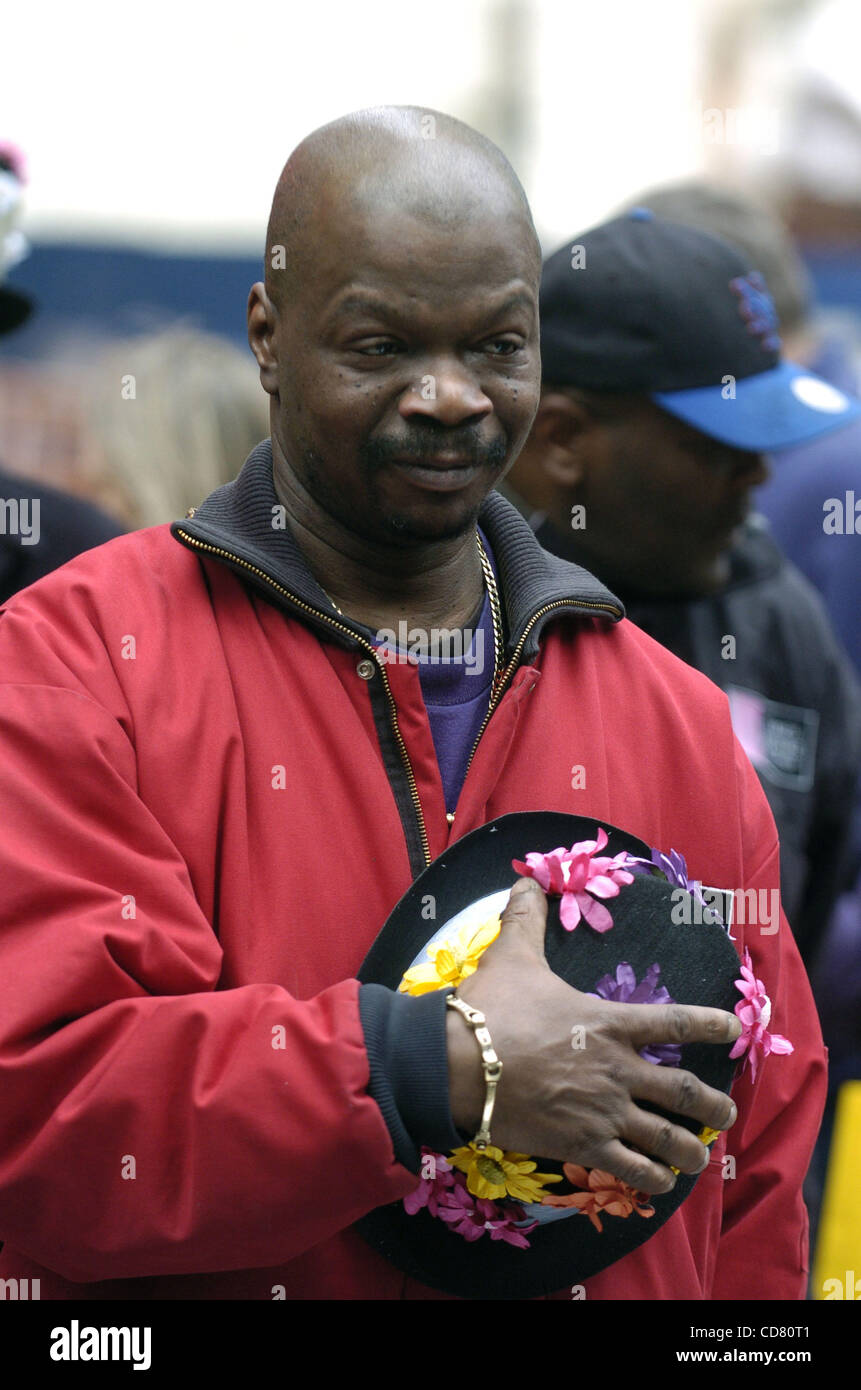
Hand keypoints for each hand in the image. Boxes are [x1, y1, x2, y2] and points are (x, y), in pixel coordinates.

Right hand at [446, 877, 741, 1194]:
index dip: (710, 1024)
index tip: (735, 1029)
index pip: (673, 1021)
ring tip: (701, 1155)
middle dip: (713, 1104)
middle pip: (685, 1091)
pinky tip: (662, 1184)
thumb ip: (525, 919)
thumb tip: (525, 880)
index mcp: (609, 1023)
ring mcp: (604, 1111)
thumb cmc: (490, 1009)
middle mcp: (618, 1069)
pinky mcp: (583, 1145)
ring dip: (691, 1148)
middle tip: (727, 1111)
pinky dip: (653, 1180)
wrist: (459, 1065)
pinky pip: (632, 1170)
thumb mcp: (512, 956)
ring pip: (667, 1138)